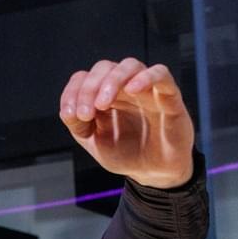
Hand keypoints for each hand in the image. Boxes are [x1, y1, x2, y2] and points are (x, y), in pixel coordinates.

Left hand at [58, 59, 193, 189]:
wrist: (153, 173)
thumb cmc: (126, 154)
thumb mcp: (95, 143)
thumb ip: (79, 125)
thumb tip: (68, 110)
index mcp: (104, 96)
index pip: (84, 78)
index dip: (73, 91)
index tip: (70, 114)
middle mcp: (124, 89)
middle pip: (104, 67)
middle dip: (89, 87)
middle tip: (86, 114)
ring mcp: (146, 90)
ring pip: (130, 65)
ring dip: (112, 80)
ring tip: (103, 104)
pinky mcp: (169, 96)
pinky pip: (161, 73)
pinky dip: (146, 77)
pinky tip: (132, 90)